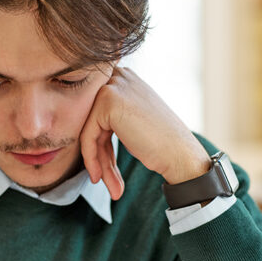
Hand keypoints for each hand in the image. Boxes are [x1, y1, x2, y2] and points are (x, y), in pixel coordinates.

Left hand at [80, 67, 210, 200]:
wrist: (180, 154)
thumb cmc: (160, 143)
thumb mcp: (131, 120)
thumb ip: (108, 117)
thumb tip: (81, 130)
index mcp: (124, 78)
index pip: (97, 114)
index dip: (98, 144)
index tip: (102, 170)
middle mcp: (118, 76)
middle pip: (92, 121)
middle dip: (98, 154)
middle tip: (104, 180)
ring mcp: (113, 86)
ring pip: (89, 130)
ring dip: (97, 161)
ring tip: (107, 184)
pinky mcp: (108, 101)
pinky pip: (87, 135)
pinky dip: (91, 158)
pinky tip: (98, 176)